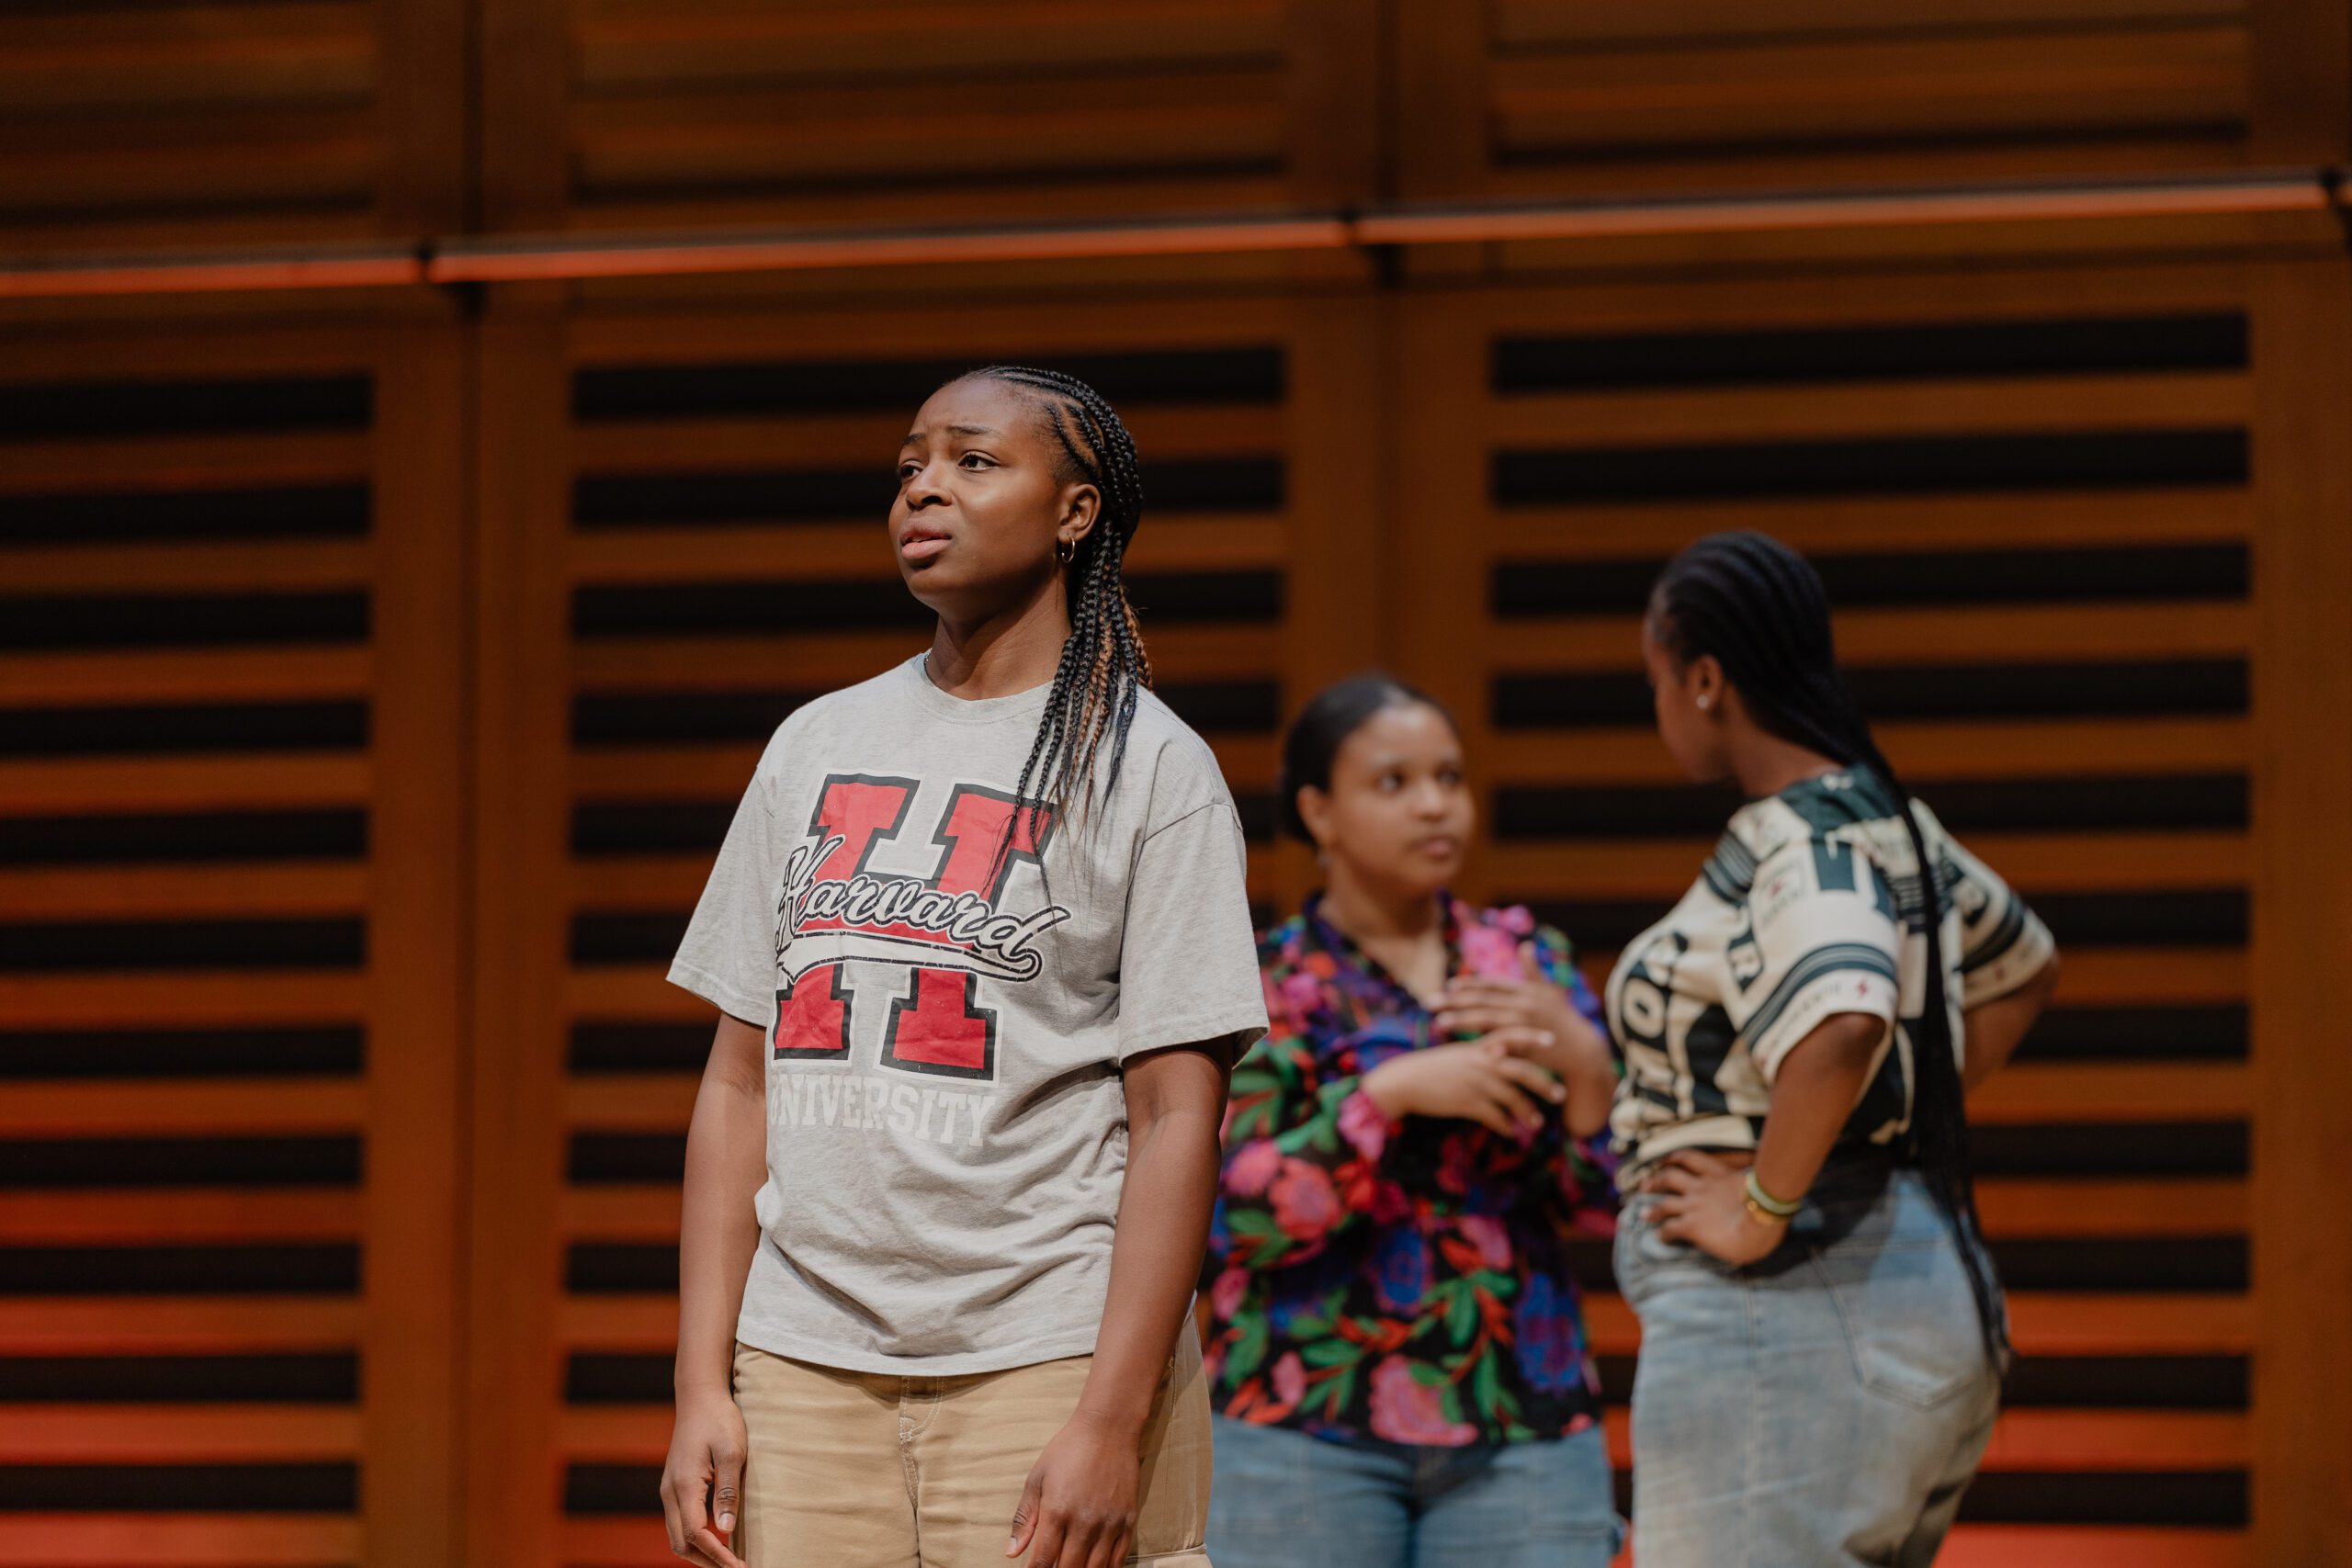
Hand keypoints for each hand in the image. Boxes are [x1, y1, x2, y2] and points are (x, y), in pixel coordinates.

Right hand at [659, 1390, 749, 1567]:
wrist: (699, 1397)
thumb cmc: (719, 1420)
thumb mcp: (732, 1451)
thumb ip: (728, 1491)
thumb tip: (726, 1530)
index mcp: (684, 1486)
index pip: (696, 1535)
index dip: (718, 1556)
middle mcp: (670, 1493)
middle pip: (681, 1543)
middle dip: (707, 1561)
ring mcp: (669, 1490)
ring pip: (677, 1535)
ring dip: (701, 1552)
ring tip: (729, 1560)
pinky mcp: (674, 1486)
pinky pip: (680, 1522)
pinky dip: (696, 1538)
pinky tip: (718, 1538)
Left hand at [1007, 1410, 1140, 1566]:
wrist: (1108, 1428)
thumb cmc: (1068, 1450)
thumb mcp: (1037, 1478)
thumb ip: (1025, 1518)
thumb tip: (1012, 1552)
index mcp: (1057, 1511)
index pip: (1043, 1560)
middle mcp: (1084, 1522)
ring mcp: (1109, 1524)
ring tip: (1071, 1567)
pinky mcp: (1128, 1521)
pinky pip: (1119, 1560)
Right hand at [1361, 1028, 1564, 1136]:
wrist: (1405, 1081)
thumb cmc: (1431, 1068)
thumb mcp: (1457, 1055)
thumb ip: (1481, 1055)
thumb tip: (1502, 1057)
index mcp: (1478, 1048)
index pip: (1510, 1036)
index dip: (1531, 1037)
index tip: (1552, 1040)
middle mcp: (1479, 1063)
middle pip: (1520, 1071)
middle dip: (1542, 1083)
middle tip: (1560, 1094)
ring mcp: (1474, 1083)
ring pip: (1510, 1097)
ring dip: (1527, 1111)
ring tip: (1537, 1122)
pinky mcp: (1466, 1102)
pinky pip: (1494, 1116)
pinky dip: (1505, 1125)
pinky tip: (1511, 1132)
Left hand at [1433, 943, 1574, 1035]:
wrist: (1583, 1048)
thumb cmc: (1563, 1019)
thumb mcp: (1549, 991)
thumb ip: (1533, 971)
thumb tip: (1525, 946)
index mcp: (1526, 991)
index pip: (1491, 985)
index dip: (1468, 986)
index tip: (1448, 987)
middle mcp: (1525, 1004)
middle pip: (1483, 1001)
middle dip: (1454, 1002)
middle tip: (1428, 1003)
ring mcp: (1528, 1024)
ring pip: (1488, 1021)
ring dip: (1462, 1021)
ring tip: (1439, 1023)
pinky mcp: (1532, 1045)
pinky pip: (1507, 1045)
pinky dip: (1492, 1045)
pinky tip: (1473, 1049)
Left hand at [1644, 1150, 1786, 1265]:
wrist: (1762, 1221)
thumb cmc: (1769, 1205)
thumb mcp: (1757, 1185)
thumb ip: (1746, 1184)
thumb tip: (1752, 1190)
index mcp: (1718, 1174)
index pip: (1690, 1158)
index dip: (1674, 1158)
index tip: (1666, 1161)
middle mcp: (1701, 1187)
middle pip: (1669, 1176)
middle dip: (1655, 1180)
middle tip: (1645, 1186)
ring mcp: (1694, 1206)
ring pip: (1664, 1203)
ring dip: (1652, 1209)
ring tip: (1644, 1214)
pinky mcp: (1691, 1226)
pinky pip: (1670, 1228)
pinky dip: (1663, 1232)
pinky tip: (1660, 1238)